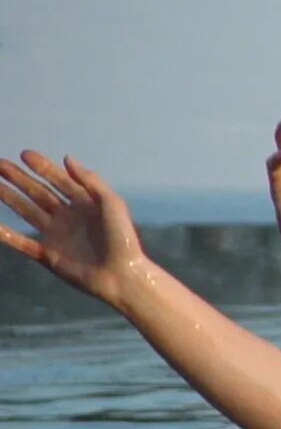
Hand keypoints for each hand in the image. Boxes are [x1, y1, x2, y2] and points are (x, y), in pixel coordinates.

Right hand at [0, 151, 148, 311]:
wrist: (121, 275)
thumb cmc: (121, 238)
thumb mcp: (111, 204)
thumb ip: (90, 181)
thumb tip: (67, 159)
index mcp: (85, 204)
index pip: (59, 181)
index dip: (42, 167)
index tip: (24, 154)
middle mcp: (68, 217)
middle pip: (38, 193)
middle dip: (19, 179)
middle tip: (0, 164)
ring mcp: (57, 236)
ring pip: (27, 212)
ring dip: (9, 198)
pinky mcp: (48, 255)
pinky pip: (21, 243)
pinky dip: (6, 235)